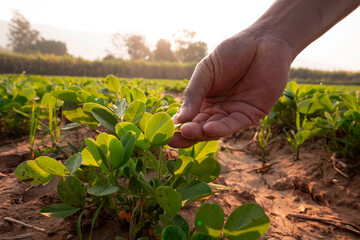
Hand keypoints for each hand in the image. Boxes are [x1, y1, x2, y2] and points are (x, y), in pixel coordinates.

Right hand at [169, 31, 292, 147]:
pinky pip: (233, 125)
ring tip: (188, 132)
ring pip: (215, 130)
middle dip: (187, 135)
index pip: (189, 118)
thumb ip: (193, 94)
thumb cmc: (232, 53)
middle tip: (173, 138)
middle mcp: (218, 110)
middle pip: (200, 129)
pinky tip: (208, 128)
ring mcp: (234, 114)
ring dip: (202, 133)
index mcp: (204, 100)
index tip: (165, 132)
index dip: (177, 126)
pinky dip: (221, 128)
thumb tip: (179, 119)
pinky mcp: (250, 115)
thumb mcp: (205, 71)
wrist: (263, 42)